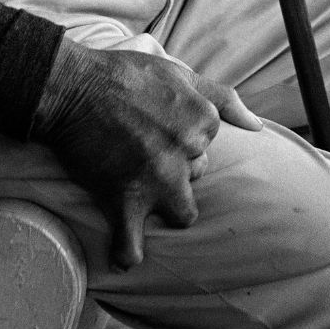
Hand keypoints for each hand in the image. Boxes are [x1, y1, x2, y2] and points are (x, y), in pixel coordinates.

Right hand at [32, 39, 262, 270]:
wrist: (72, 86)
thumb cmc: (124, 75)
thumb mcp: (179, 74)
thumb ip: (223, 98)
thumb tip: (257, 126)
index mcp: (201, 118)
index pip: (208, 142)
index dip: (184, 136)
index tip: (158, 125)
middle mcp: (185, 150)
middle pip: (196, 175)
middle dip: (176, 166)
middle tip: (143, 149)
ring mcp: (157, 178)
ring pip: (182, 212)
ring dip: (165, 204)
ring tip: (143, 189)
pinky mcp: (124, 198)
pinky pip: (132, 242)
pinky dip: (128, 251)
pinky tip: (126, 254)